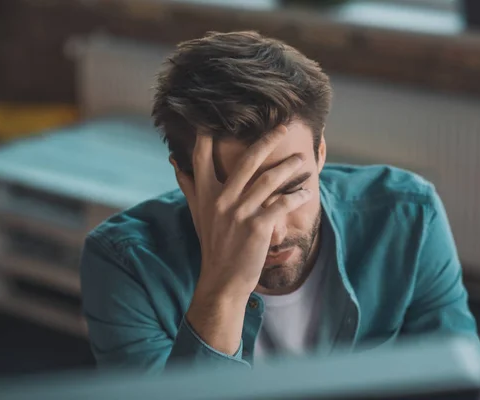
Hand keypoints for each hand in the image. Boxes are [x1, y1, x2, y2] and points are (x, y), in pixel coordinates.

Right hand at [172, 126, 311, 354]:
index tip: (219, 115)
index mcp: (205, 193)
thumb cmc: (213, 244)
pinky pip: (282, 204)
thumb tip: (175, 162)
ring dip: (288, 167)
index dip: (209, 133)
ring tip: (301, 160)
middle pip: (247, 160)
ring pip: (269, 179)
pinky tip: (305, 191)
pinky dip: (296, 196)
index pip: (203, 156)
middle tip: (283, 127)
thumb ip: (189, 186)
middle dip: (268, 140)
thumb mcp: (197, 214)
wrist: (221, 279)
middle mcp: (221, 199)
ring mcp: (240, 213)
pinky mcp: (258, 227)